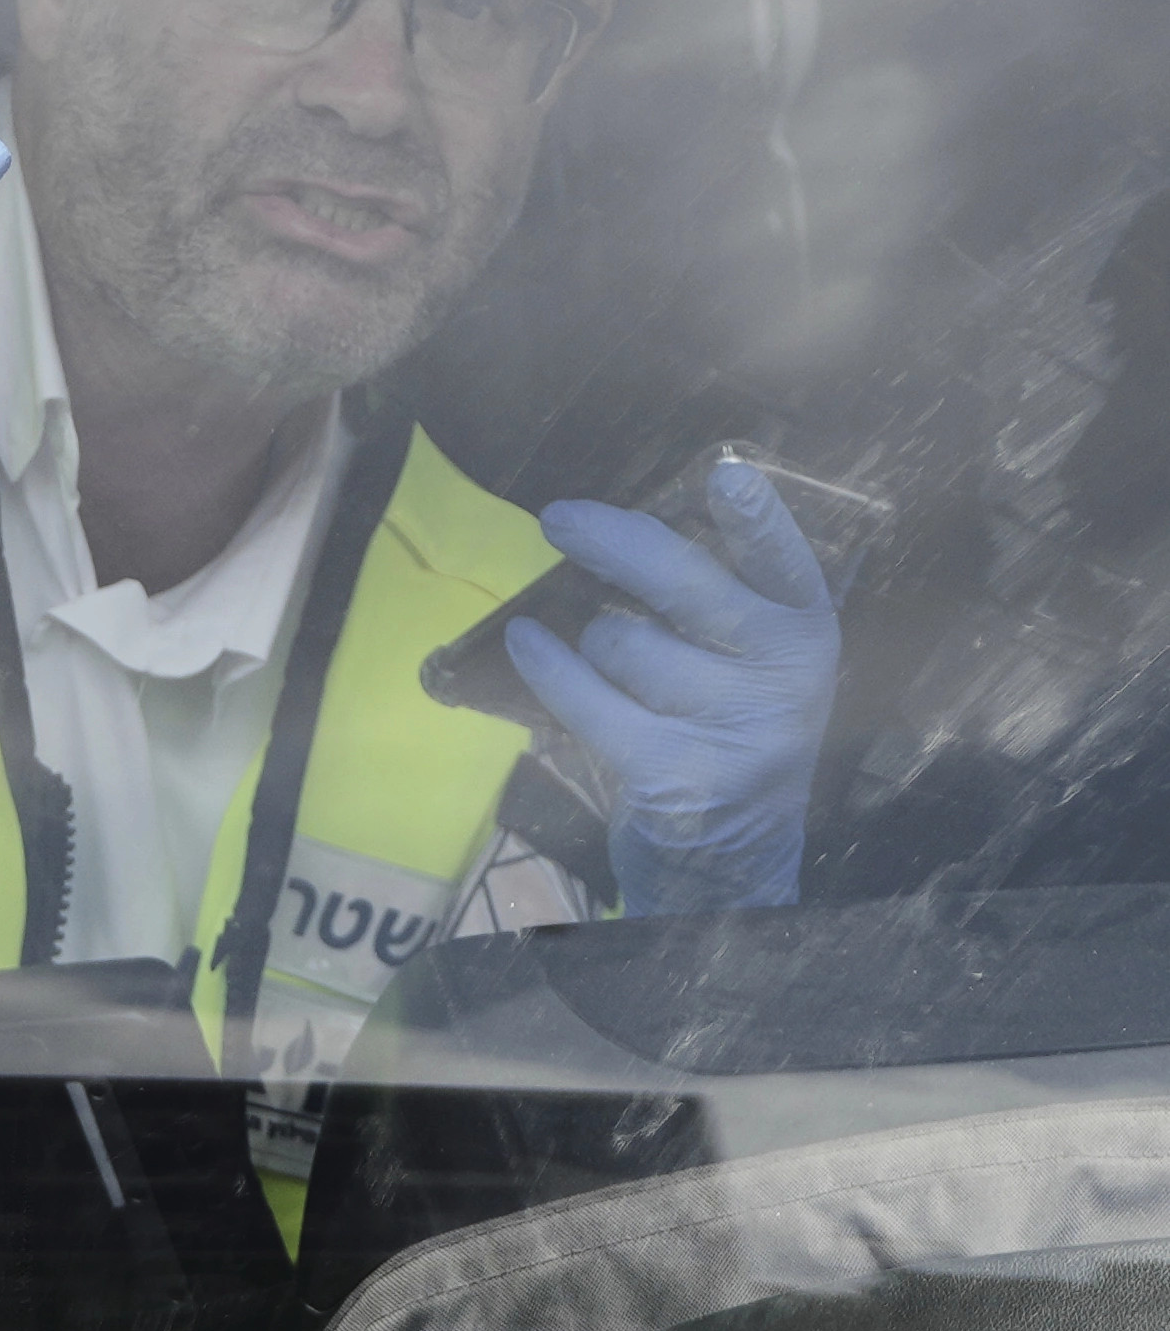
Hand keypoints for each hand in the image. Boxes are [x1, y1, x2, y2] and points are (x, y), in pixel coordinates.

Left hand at [502, 464, 840, 914]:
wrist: (735, 855)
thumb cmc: (727, 731)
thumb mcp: (751, 665)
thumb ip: (716, 602)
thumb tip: (623, 529)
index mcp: (806, 635)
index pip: (787, 564)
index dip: (758, 518)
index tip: (724, 475)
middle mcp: (782, 677)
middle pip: (684, 583)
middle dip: (612, 542)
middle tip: (560, 519)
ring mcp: (730, 727)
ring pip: (622, 641)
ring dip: (595, 645)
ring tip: (617, 670)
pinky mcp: (672, 771)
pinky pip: (585, 696)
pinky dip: (547, 666)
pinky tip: (525, 642)